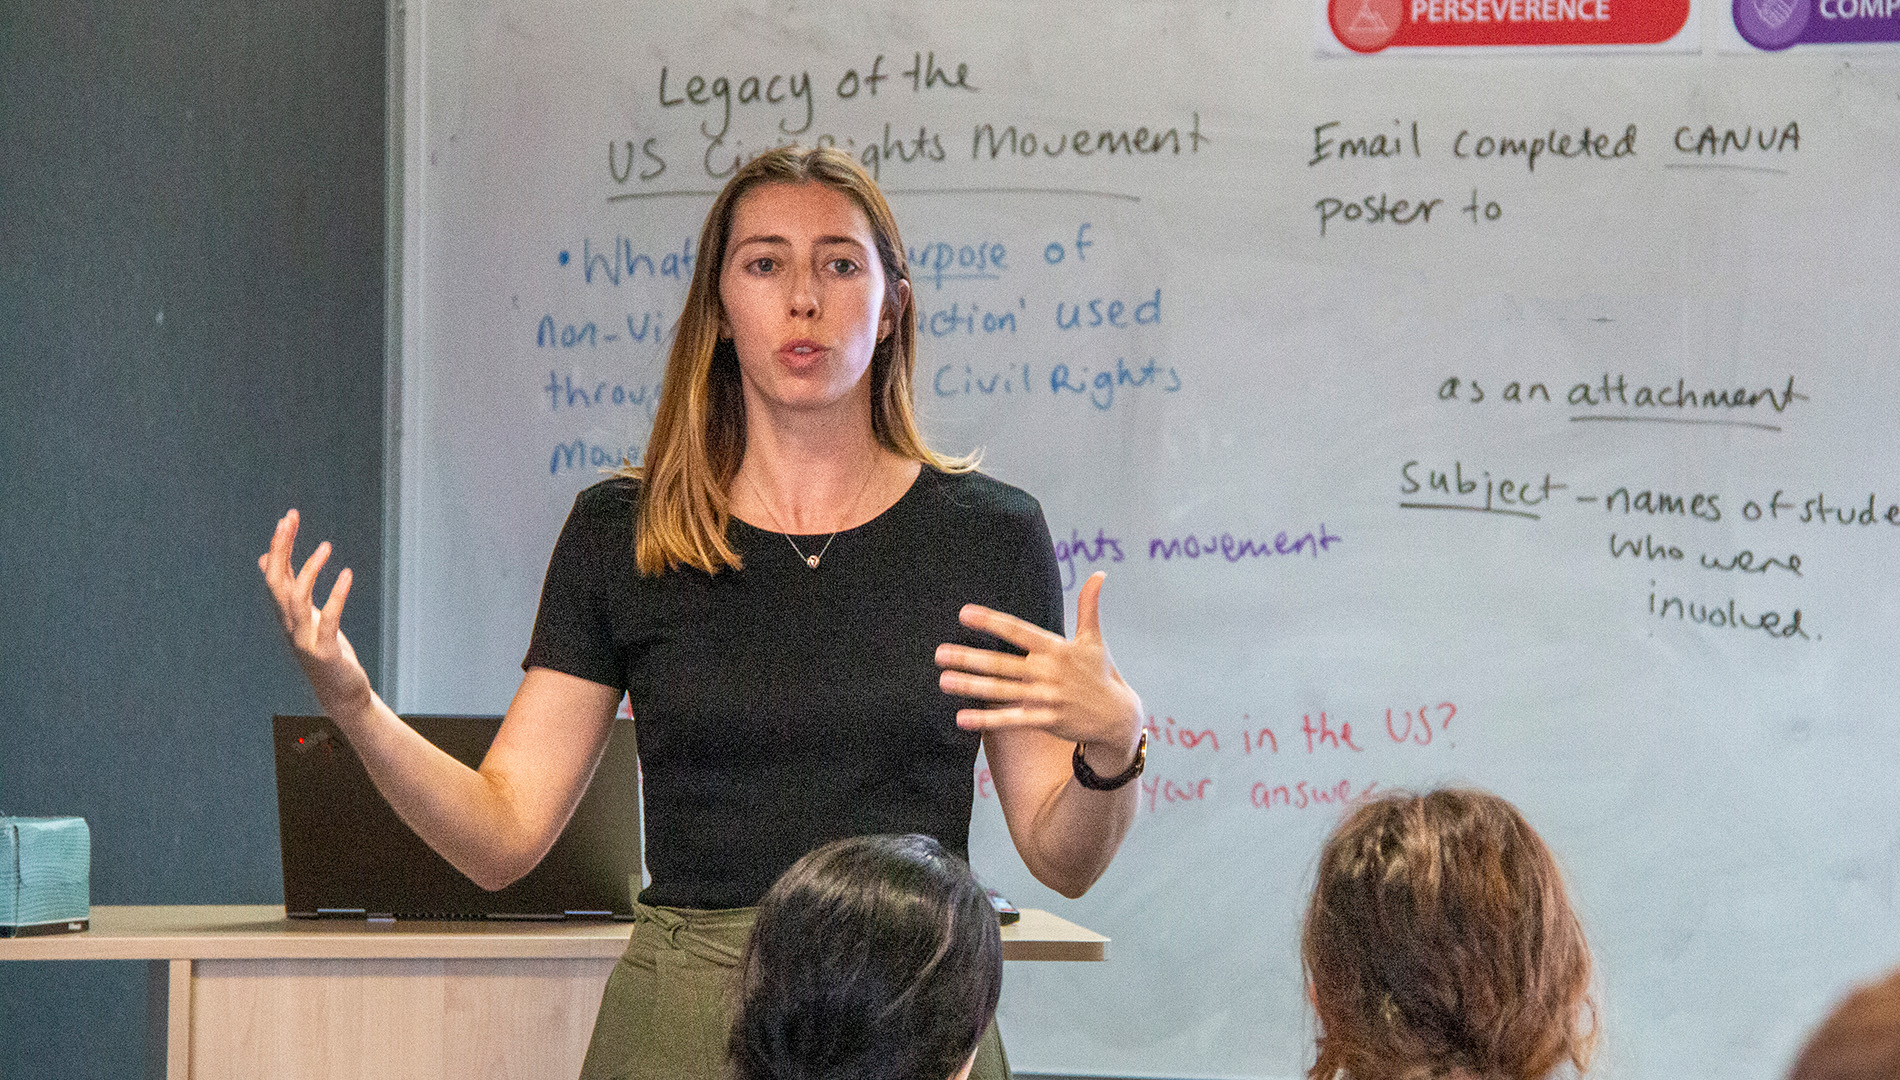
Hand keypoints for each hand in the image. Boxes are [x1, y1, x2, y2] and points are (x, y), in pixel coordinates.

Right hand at [259, 509, 371, 713]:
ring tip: (326, 546)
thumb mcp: (305, 614)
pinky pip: (328, 619)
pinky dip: (336, 596)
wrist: (340, 692)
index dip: (280, 545)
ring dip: (310, 570)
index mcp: (286, 613)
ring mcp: (305, 638)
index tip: (289, 517)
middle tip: (289, 519)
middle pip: (277, 581)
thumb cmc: (323, 649)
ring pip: (297, 599)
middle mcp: (289, 623)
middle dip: (282, 549)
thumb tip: (266, 558)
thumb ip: (288, 587)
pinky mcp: (325, 650)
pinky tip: (347, 575)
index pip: (276, 573)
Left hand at [935, 571, 1143, 767]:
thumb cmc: (1099, 674)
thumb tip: (1100, 574)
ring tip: (943, 680)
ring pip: (1001, 690)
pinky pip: (1011, 720)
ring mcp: (1046, 697)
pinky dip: (986, 720)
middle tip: (939, 653)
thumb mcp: (1094, 640)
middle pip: (1002, 663)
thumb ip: (1089, 607)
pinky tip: (961, 718)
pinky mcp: (1046, 720)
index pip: (1018, 630)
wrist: (1117, 717)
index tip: (965, 613)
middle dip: (969, 657)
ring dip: (970, 686)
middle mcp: (1048, 671)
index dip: (991, 621)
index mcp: (1056, 648)